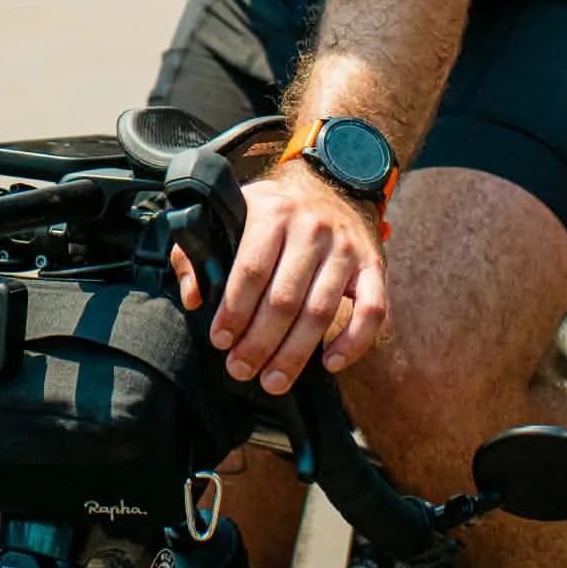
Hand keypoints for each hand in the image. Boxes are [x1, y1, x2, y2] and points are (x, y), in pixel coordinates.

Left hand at [171, 162, 388, 395]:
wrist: (330, 185)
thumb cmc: (272, 212)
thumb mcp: (231, 213)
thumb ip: (198, 250)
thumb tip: (193, 297)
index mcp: (272, 212)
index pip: (251, 269)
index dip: (234, 310)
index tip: (220, 340)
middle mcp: (312, 228)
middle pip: (284, 298)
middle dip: (259, 342)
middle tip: (240, 370)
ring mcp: (346, 249)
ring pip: (320, 311)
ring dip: (295, 354)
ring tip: (273, 382)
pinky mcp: (373, 267)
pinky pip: (371, 311)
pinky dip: (353, 343)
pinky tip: (330, 364)